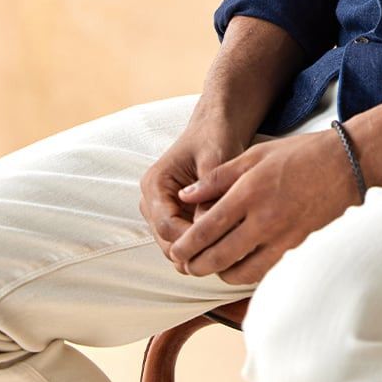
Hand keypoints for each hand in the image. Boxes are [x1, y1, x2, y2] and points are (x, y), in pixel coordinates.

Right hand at [139, 113, 247, 262]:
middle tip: (227, 252)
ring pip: (174, 247)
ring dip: (198, 250)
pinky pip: (184, 241)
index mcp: (155, 184)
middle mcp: (151, 201)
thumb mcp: (215, 157)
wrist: (215, 129)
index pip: (165, 225)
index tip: (218, 244)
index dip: (190, 239)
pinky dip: (202, 246)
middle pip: (166, 242)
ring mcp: (161, 212)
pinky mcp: (174, 217)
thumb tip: (206, 224)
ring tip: (229, 248)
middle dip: (194, 250)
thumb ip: (209, 189)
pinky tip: (225, 242)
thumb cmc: (214, 137)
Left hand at [164, 127, 358, 286]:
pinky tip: (240, 268)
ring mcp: (283, 238)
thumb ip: (217, 178)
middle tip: (187, 265)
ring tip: (211, 267)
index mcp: (249, 192)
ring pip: (240, 271)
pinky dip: (247, 275)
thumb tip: (186, 196)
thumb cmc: (301, 155)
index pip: (206, 229)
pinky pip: (265, 272)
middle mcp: (264, 219)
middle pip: (218, 256)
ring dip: (220, 274)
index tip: (176, 251)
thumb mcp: (254, 155)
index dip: (185, 245)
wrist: (348, 164)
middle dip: (196, 265)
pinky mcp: (299, 249)